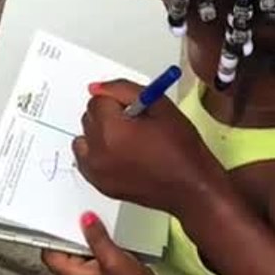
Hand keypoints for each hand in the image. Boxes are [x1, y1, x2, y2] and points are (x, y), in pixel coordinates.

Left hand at [42, 211, 158, 274]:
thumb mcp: (111, 257)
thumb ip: (97, 237)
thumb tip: (86, 219)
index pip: (49, 253)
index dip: (50, 236)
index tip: (56, 221)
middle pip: (62, 249)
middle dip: (68, 233)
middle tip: (76, 219)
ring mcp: (87, 271)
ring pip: (76, 248)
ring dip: (83, 236)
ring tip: (90, 224)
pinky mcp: (98, 266)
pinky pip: (89, 249)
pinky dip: (93, 240)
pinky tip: (101, 233)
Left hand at [73, 80, 226, 216]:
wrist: (190, 187)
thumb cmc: (181, 148)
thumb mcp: (160, 105)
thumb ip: (124, 89)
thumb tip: (97, 88)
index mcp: (112, 130)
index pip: (97, 100)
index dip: (119, 100)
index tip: (135, 109)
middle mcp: (97, 152)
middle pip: (89, 118)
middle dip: (108, 115)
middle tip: (135, 124)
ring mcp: (96, 171)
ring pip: (84, 139)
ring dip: (100, 135)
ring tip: (126, 140)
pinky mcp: (99, 184)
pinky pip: (86, 160)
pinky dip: (97, 154)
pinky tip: (120, 155)